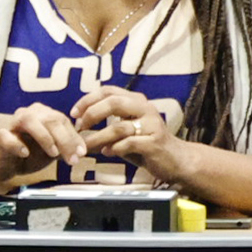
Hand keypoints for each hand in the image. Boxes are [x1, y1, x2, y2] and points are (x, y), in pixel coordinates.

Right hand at [0, 105, 85, 191]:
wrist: (5, 165)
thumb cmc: (31, 155)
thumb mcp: (56, 152)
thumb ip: (72, 148)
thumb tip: (98, 145)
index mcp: (45, 115)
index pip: (64, 121)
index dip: (74, 137)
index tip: (82, 154)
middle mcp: (30, 114)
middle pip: (51, 119)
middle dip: (65, 140)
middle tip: (72, 159)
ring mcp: (13, 123)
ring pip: (30, 121)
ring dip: (45, 138)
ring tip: (53, 153)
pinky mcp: (0, 136)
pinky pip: (7, 136)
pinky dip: (17, 144)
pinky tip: (25, 153)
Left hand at [73, 85, 187, 183]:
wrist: (177, 160)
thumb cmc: (147, 145)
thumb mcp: (128, 129)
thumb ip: (109, 123)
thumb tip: (81, 125)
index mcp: (137, 101)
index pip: (108, 91)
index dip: (88, 100)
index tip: (74, 114)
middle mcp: (146, 109)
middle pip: (113, 102)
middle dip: (92, 114)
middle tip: (80, 127)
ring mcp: (152, 125)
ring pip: (118, 127)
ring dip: (98, 137)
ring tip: (86, 146)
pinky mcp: (154, 143)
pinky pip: (128, 143)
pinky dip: (114, 149)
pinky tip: (107, 153)